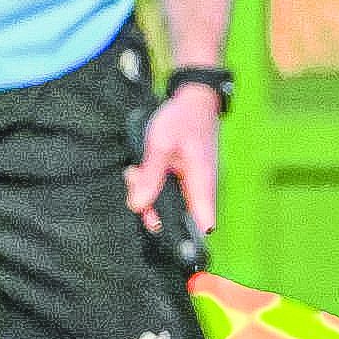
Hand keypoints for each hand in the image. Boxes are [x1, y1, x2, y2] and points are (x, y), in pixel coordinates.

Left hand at [126, 82, 221, 236]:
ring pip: (165, 202)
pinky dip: (149, 182)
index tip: (166, 239)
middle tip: (136, 193)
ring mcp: (190, 182)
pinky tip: (139, 170)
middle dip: (151, 209)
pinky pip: (163, 188)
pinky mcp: (181, 176)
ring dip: (146, 192)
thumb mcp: (160, 145)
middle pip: (176, 215)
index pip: (202, 223)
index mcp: (202, 182)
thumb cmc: (182, 119)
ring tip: (135, 173)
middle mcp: (200, 186)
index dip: (187, 238)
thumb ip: (150, 176)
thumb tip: (138, 206)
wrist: (192, 98)